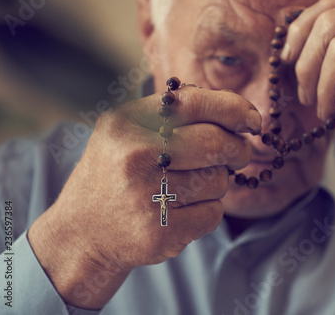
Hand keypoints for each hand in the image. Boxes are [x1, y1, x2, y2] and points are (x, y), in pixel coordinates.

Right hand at [28, 86, 260, 308]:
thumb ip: (174, 112)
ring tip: (188, 187)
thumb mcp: (128, 130)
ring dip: (216, 184)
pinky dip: (208, 211)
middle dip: (237, 149)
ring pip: (219, 181)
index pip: (194, 102)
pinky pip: (214, 214)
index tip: (251, 120)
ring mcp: (145, 197)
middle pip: (216, 144)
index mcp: (127, 123)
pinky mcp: (159, 233)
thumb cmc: (117, 172)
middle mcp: (134, 156)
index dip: (233, 108)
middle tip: (238, 154)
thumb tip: (238, 111)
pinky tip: (182, 211)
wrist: (82, 231)